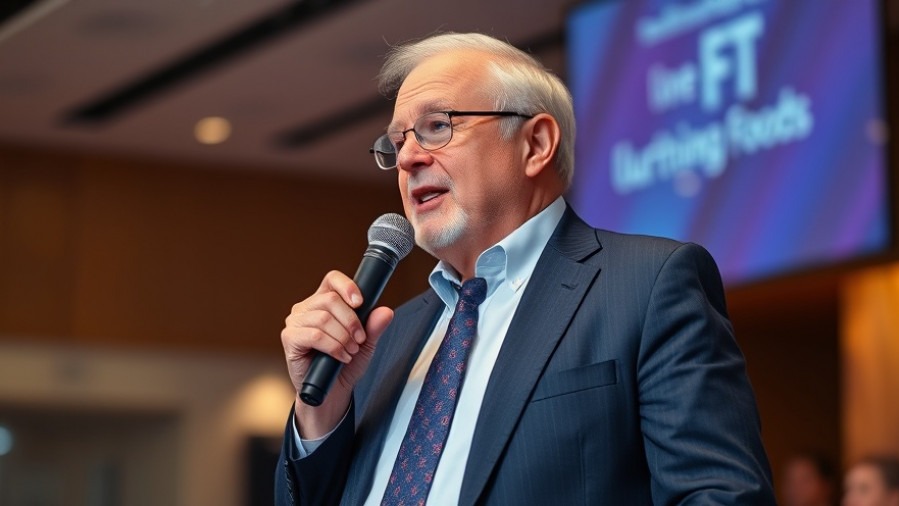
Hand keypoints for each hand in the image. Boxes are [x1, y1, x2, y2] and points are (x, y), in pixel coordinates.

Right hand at [281, 270, 393, 437]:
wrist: (332, 392)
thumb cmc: (345, 364)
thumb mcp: (366, 344)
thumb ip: (374, 327)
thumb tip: (385, 311)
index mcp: (323, 301)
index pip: (332, 279)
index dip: (347, 286)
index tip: (361, 303)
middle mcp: (306, 307)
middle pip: (331, 300)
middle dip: (351, 321)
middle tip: (359, 340)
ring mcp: (295, 322)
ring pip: (323, 318)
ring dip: (343, 337)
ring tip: (350, 351)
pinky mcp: (289, 338)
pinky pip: (314, 335)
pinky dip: (332, 346)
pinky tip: (340, 356)